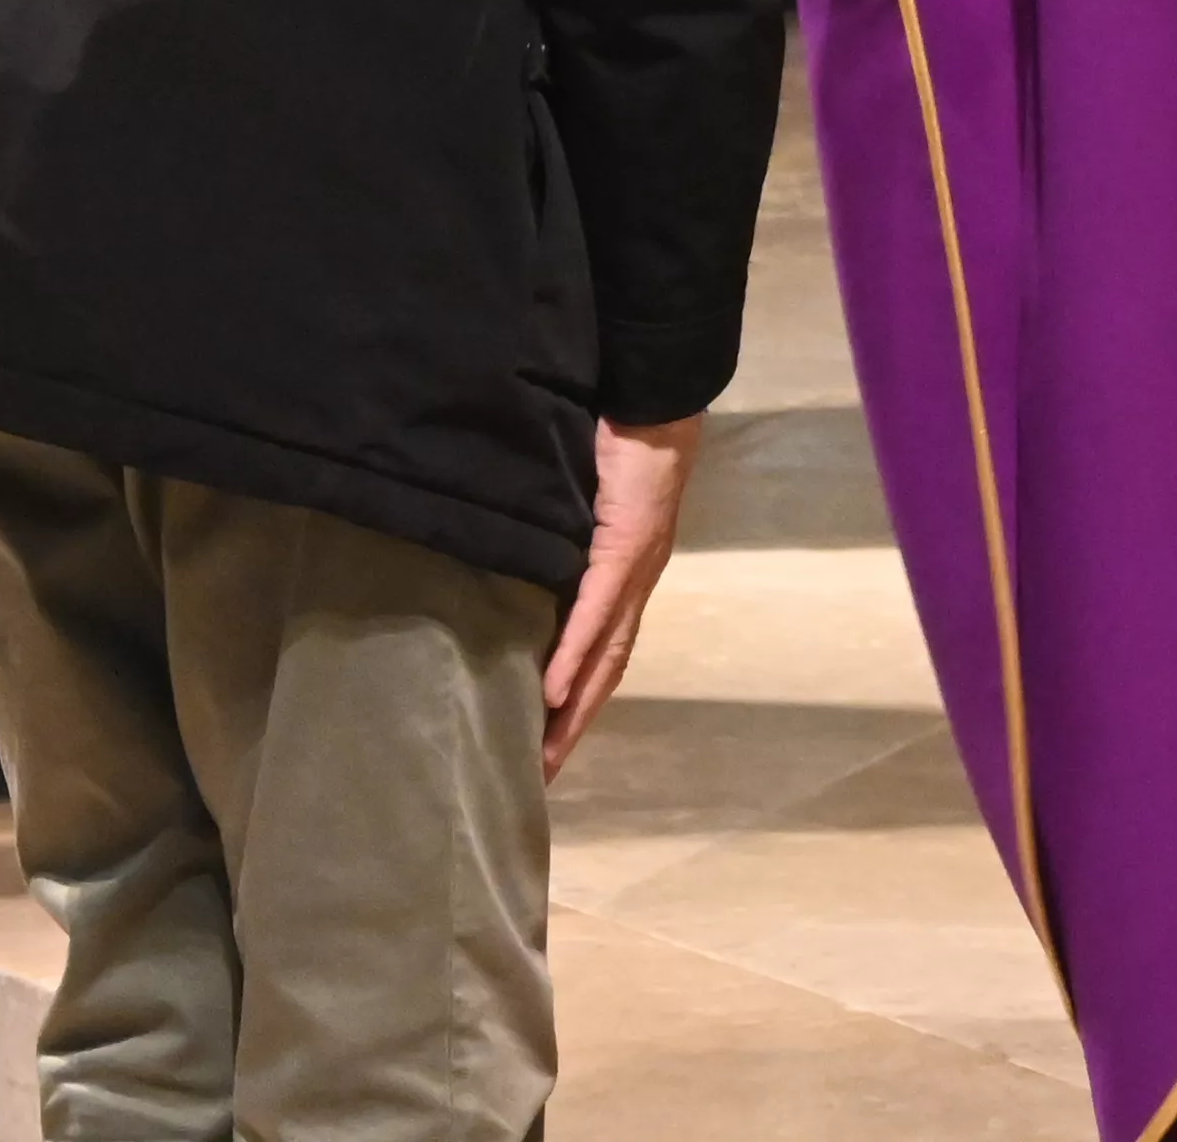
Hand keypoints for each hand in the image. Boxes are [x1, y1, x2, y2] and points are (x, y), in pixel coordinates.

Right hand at [540, 413, 701, 775]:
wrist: (657, 401)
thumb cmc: (620, 446)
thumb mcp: (585, 505)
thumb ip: (564, 538)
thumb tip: (519, 560)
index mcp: (628, 578)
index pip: (605, 654)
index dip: (581, 702)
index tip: (550, 747)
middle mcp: (636, 585)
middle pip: (606, 673)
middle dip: (574, 727)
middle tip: (541, 775)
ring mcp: (634, 571)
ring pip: (604, 656)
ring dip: (574, 710)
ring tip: (544, 752)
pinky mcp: (625, 547)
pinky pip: (596, 611)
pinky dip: (574, 654)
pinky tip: (551, 691)